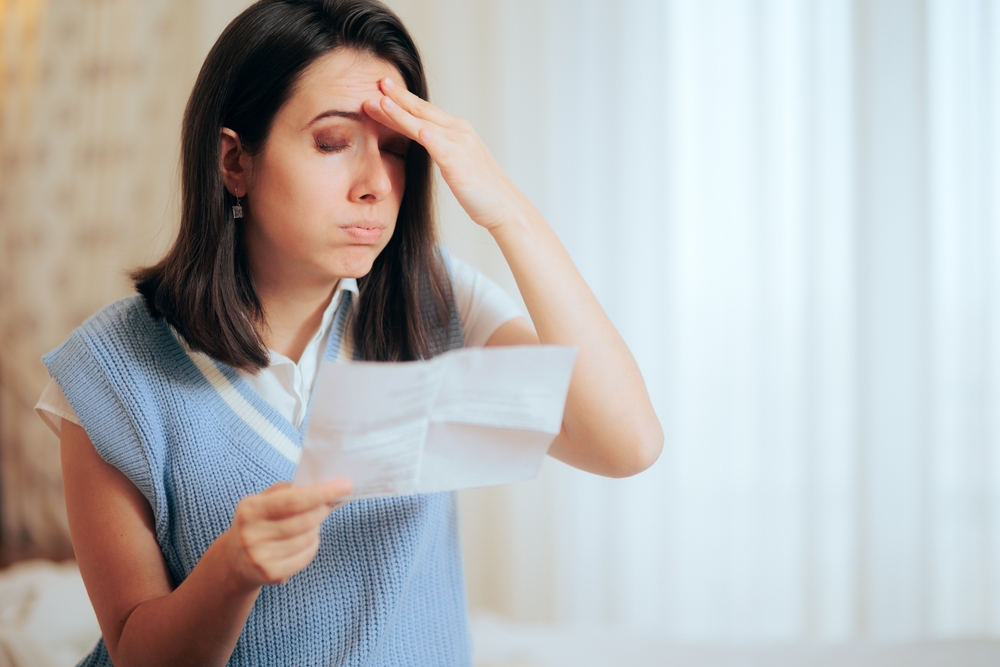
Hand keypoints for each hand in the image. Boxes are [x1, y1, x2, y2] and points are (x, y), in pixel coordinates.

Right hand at [221, 479, 351, 587]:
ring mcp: (260, 557)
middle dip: (322, 510)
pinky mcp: (271, 574)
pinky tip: (304, 541)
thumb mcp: (263, 500)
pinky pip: (306, 556)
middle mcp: (252, 534)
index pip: (294, 500)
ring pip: (308, 538)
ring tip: (309, 524)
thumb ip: (288, 490)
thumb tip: (322, 484)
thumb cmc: (258, 521)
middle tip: (327, 504)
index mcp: (250, 509)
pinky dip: (312, 546)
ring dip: (316, 528)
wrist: (234, 559)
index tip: (345, 485)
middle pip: (305, 520)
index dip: (322, 492)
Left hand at [363, 77, 521, 229]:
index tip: (380, 90)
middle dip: (397, 97)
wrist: (506, 207)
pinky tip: (415, 128)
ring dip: (402, 112)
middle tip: (376, 82)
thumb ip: (441, 148)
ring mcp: (460, 146)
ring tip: (381, 101)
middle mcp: (458, 132)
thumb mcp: (457, 162)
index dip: (401, 100)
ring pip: (424, 125)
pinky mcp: (460, 164)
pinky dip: (428, 136)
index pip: (423, 112)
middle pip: (421, 111)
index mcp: (456, 131)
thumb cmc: (481, 190)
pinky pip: (441, 147)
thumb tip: (424, 140)